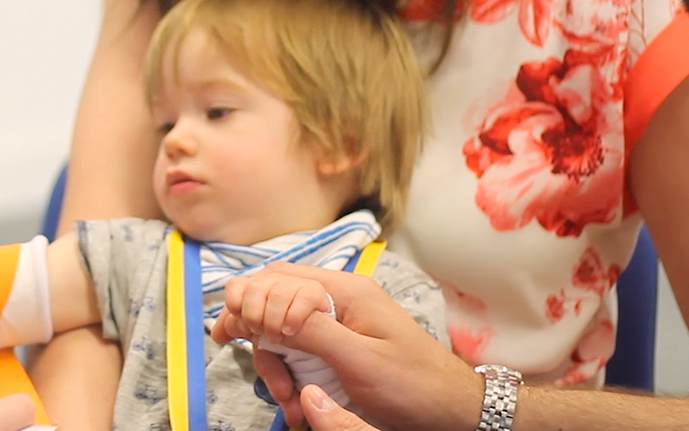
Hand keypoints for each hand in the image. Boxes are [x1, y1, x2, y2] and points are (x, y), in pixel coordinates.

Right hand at [235, 263, 480, 430]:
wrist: (454, 410)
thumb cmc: (413, 383)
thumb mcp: (360, 359)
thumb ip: (312, 330)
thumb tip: (264, 307)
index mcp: (343, 291)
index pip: (277, 277)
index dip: (249, 299)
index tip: (238, 332)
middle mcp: (335, 300)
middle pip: (272, 301)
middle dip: (254, 331)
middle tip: (235, 351)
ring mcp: (336, 323)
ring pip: (280, 331)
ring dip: (272, 364)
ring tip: (285, 400)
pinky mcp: (337, 346)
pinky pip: (297, 351)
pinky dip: (287, 374)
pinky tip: (294, 401)